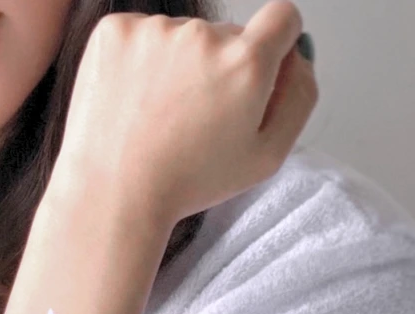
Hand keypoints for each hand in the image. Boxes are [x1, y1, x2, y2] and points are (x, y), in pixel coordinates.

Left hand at [55, 1, 317, 225]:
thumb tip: (301, 54)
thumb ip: (299, 97)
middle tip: (196, 122)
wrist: (114, 194)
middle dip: (220, 69)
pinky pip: (141, 36)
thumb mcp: (266, 157)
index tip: (257, 71)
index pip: (283, 18)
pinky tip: (135, 105)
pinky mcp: (115, 31)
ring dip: (177, 68)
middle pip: (227, 35)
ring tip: (159, 119)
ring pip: (181, 37)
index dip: (275, 45)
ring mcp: (156, 28)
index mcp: (248, 63)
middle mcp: (204, 34)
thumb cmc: (188, 183)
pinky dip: (139, 64)